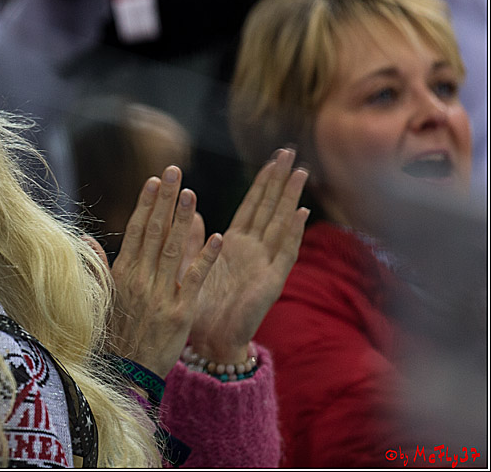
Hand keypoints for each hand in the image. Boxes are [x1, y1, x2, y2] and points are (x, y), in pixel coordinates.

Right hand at [107, 166, 222, 375]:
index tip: (155, 180)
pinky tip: (217, 236)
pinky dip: (206, 258)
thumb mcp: (98, 298)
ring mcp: (160, 294)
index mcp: (121, 274)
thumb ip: (97, 266)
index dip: (147, 203)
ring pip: (174, 249)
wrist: (126, 374)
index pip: (137, 230)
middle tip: (175, 171)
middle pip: (155, 231)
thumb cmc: (112, 336)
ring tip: (192, 193)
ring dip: (184, 219)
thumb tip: (87, 238)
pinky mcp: (180, 312)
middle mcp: (139, 279)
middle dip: (165, 199)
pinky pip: (194, 279)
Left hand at [187, 148, 309, 362]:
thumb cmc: (200, 306)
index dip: (263, 182)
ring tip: (300, 173)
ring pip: (280, 224)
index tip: (274, 157)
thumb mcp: (191, 265)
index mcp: (235, 245)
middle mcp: (254, 251)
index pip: (252, 206)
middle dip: (280, 180)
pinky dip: (292, 233)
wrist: (208, 341)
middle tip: (291, 152)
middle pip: (270, 208)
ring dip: (290, 198)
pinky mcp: (271, 282)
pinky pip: (284, 253)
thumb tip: (191, 210)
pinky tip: (301, 213)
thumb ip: (193, 238)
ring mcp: (265, 265)